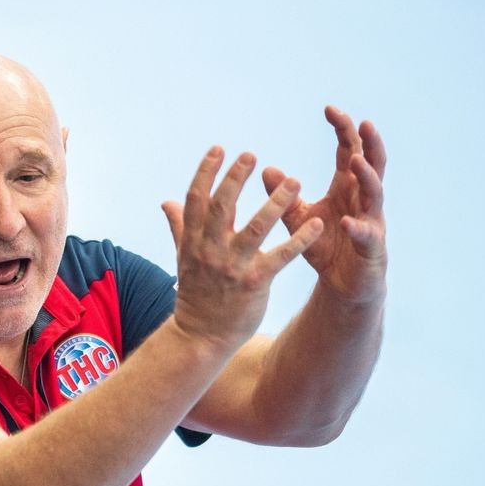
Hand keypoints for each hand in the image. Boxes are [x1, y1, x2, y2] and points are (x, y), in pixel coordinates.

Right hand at [162, 147, 323, 352]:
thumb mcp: (184, 259)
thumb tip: (166, 202)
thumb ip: (179, 227)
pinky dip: (300, 240)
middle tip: (251, 155)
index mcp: (194, 242)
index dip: (207, 172)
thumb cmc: (197, 295)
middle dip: (235, 178)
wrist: (200, 336)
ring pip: (255, 228)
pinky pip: (281, 257)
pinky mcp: (254, 283)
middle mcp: (210, 250)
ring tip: (294, 181)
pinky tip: (318, 224)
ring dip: (276, 203)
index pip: (197, 199)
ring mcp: (232, 267)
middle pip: (222, 207)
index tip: (220, 149)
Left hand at [262, 106, 386, 303]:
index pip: (348, 151)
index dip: (343, 130)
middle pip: (371, 164)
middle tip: (363, 122)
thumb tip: (265, 169)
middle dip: (368, 143)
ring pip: (375, 194)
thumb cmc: (324, 246)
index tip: (329, 108)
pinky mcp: (372, 248)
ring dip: (367, 178)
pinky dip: (357, 228)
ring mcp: (371, 222)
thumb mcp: (300, 218)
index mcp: (346, 188)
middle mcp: (363, 200)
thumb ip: (285, 196)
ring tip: (356, 162)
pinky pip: (367, 235)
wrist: (343, 285)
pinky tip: (346, 222)